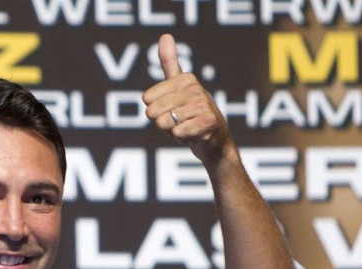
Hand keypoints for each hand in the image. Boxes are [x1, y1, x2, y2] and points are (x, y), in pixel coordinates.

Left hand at [142, 34, 233, 167]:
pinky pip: (177, 133)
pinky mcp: (207, 123)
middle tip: (179, 121)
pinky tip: (193, 135)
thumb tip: (165, 35)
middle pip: (153, 112)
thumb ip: (170, 63)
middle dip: (162, 123)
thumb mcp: (179, 87)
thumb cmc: (191, 113)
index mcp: (185, 79)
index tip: (172, 109)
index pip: (147, 99)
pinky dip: (181, 138)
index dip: (155, 110)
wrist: (214, 140)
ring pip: (164, 123)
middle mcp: (194, 89)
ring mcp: (202, 105)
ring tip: (186, 127)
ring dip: (171, 131)